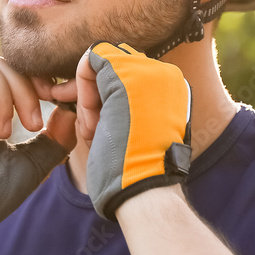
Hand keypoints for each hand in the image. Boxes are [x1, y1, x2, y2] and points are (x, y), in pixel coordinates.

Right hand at [0, 58, 76, 232]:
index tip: (54, 99)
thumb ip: (54, 141)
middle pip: (7, 65)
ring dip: (3, 94)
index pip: (20, 74)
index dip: (39, 80)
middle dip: (26, 91)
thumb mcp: (31, 166)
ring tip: (3, 132)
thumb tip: (70, 111)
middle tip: (34, 125)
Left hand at [49, 42, 192, 220]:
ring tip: (93, 130)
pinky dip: (82, 90)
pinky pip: (90, 61)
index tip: (95, 125)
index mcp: (173, 89)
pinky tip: (92, 123)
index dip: (104, 96)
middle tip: (91, 127)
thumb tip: (100, 94)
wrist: (145, 194)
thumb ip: (124, 107)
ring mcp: (150, 71)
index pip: (127, 73)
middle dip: (93, 93)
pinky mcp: (128, 74)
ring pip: (101, 62)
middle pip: (113, 64)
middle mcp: (167, 74)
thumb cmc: (134, 173)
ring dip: (88, 96)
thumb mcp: (133, 132)